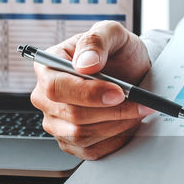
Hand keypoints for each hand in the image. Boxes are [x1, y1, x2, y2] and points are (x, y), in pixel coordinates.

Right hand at [28, 20, 153, 159]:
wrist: (131, 74)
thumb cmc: (117, 52)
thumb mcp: (112, 33)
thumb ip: (96, 41)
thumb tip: (85, 63)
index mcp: (47, 66)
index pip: (55, 87)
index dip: (87, 93)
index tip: (119, 92)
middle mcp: (45, 97)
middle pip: (71, 114)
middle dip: (111, 111)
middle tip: (139, 102)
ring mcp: (55, 122)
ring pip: (81, 135)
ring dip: (116, 125)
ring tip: (136, 110)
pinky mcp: (70, 142)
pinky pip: (89, 150)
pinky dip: (114, 139)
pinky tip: (126, 123)